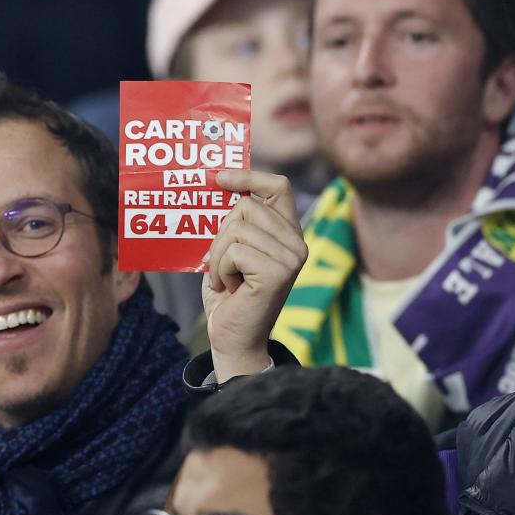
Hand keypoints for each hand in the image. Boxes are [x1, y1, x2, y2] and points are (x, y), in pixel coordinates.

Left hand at [202, 170, 306, 381]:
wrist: (231, 337)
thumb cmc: (227, 294)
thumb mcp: (230, 251)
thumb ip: (234, 222)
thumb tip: (218, 183)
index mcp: (288, 233)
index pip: (279, 187)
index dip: (249, 176)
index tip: (220, 177)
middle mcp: (297, 243)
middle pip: (245, 207)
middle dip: (221, 234)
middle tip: (222, 264)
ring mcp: (291, 258)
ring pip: (235, 230)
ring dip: (217, 257)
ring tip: (225, 278)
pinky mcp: (277, 273)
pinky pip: (233, 251)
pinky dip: (219, 270)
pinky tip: (229, 288)